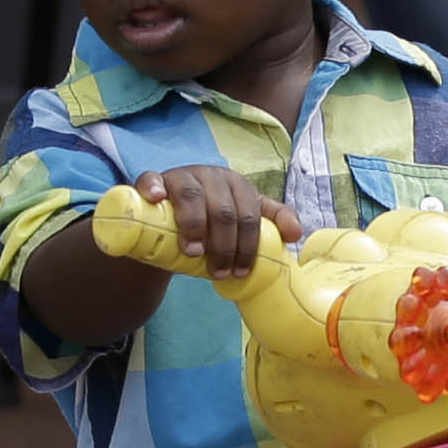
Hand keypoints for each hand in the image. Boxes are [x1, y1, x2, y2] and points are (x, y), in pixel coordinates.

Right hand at [129, 163, 294, 281]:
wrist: (170, 227)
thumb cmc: (211, 224)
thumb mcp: (242, 222)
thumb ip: (271, 223)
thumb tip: (296, 235)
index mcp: (236, 185)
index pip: (249, 213)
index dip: (247, 244)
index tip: (241, 271)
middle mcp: (211, 177)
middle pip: (223, 209)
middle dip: (224, 245)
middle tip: (219, 272)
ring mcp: (182, 176)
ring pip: (191, 195)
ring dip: (194, 225)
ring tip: (194, 253)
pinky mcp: (155, 181)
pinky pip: (152, 179)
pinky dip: (154, 187)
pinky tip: (157, 199)